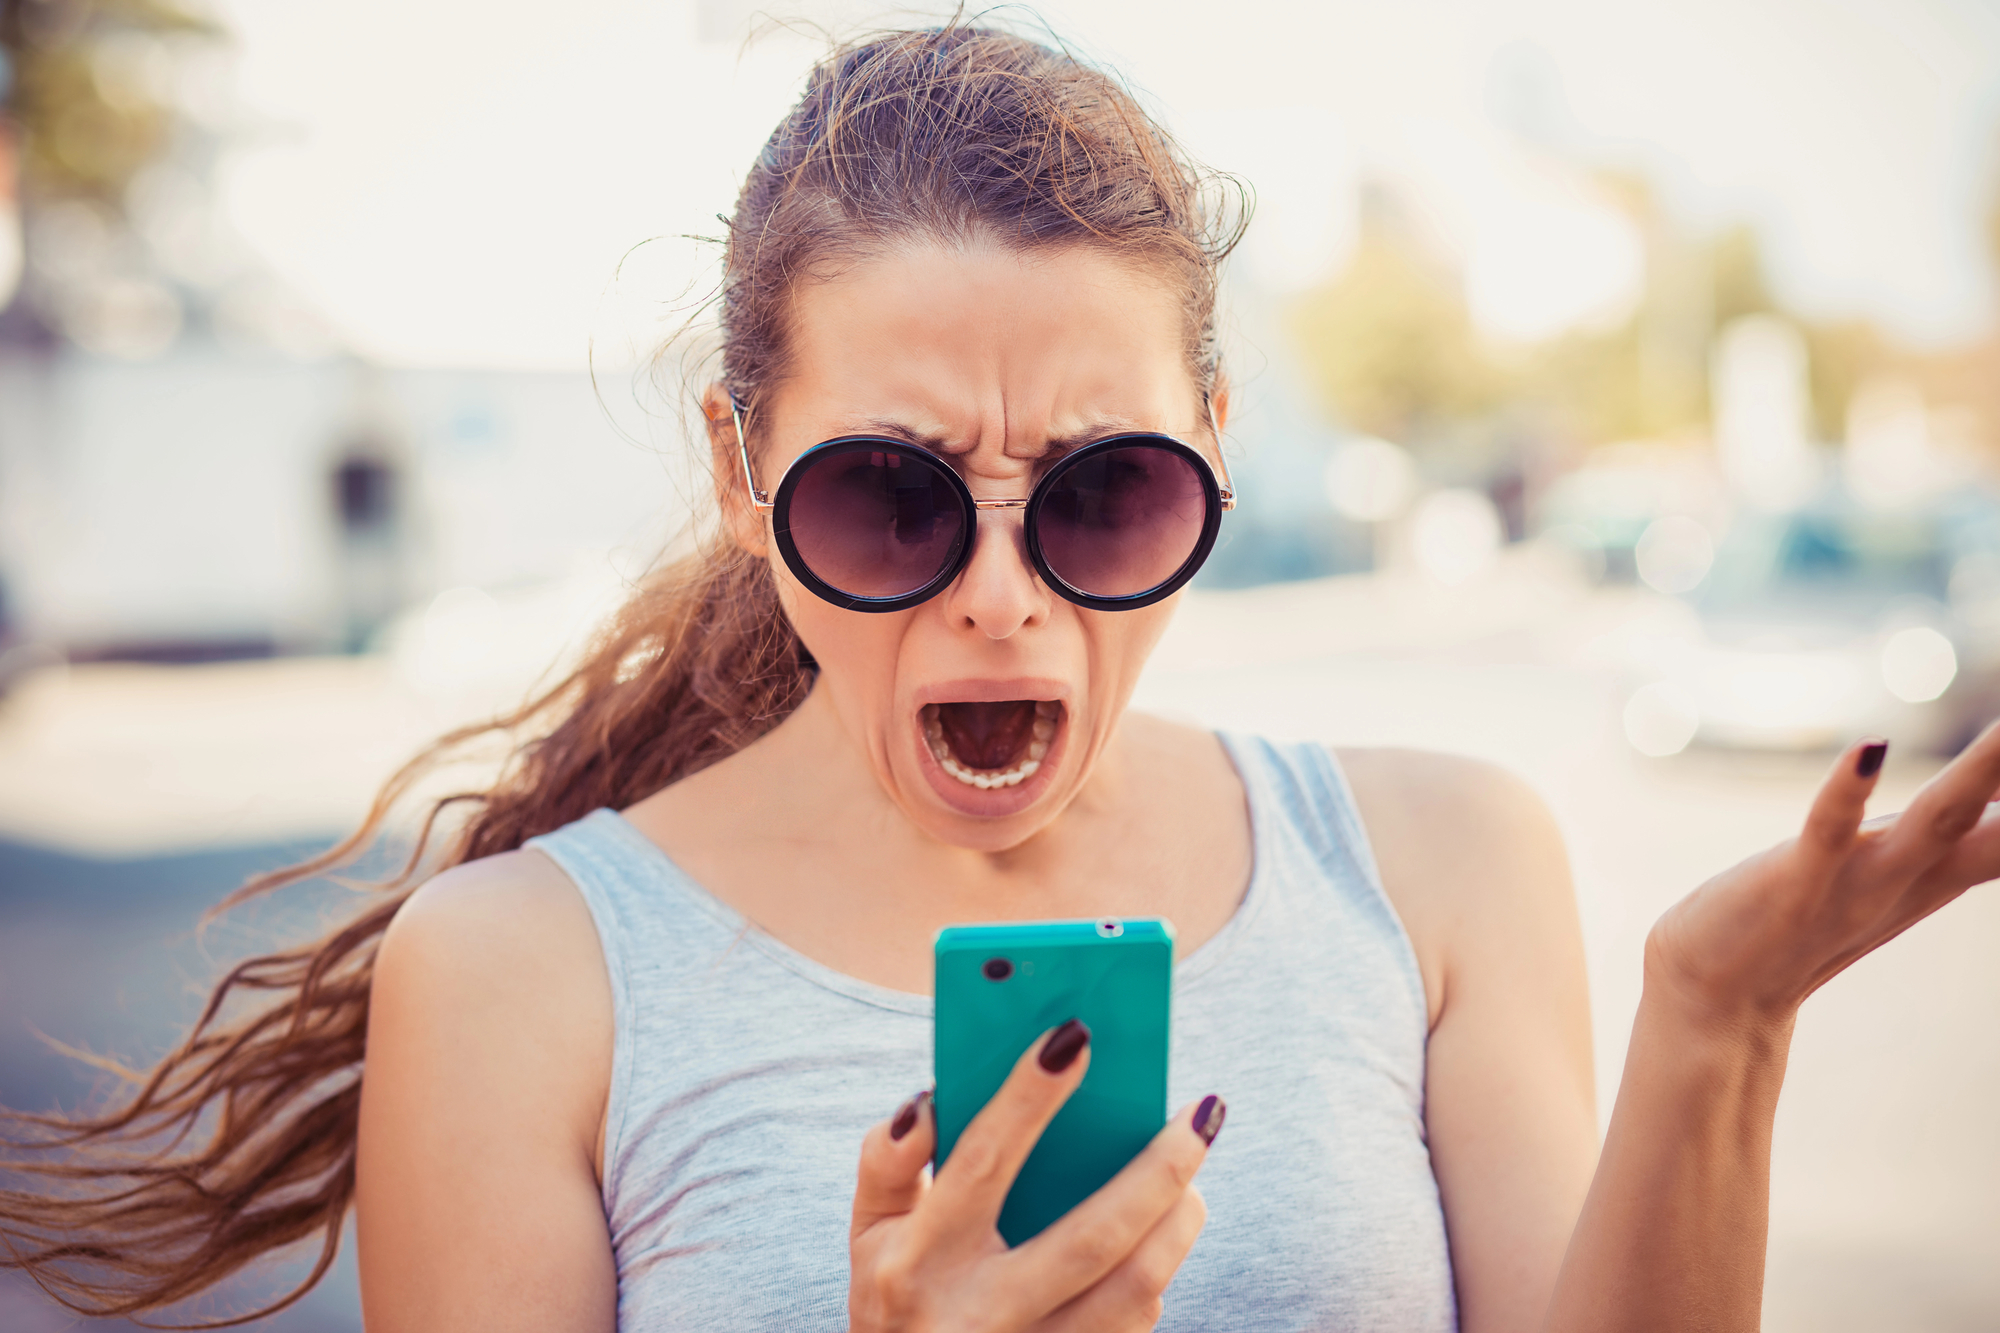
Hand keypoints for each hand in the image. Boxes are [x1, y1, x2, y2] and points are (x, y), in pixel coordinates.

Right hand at [848, 1021, 1223, 1332]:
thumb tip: (930, 1101)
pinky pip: (1134, 1326)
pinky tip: (1165, 1230)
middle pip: (1089, 1238)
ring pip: (1134, 1290)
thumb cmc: (897, 1296)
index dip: (1027, 1099)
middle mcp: (977, 1315)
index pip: (981, 1164)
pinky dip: (1160, 1269)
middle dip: (1156, 1170)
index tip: (1074, 1036)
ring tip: (1194, 1172)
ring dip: (1178, 1223)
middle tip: (1201, 1114)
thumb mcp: (870, 1231)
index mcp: (917, 1262)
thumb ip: (888, 1159)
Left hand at [1649, 722, 1999, 1026]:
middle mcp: (1909, 880)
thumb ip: (1942, 838)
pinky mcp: (1792, 884)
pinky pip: (1825, 833)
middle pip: (1992, 827)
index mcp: (1933, 875)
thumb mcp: (1888, 877)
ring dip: (1980, 772)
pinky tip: (1869, 749)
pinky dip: (1846, 792)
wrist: (1711, 997)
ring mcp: (1854, 884)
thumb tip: (1989, 802)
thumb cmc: (1802, 924)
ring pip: (1935, 821)